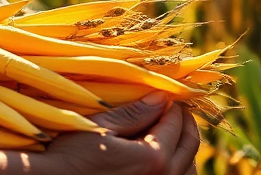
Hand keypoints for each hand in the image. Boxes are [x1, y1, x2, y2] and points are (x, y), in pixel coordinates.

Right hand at [35, 93, 200, 174]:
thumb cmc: (71, 157)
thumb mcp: (100, 128)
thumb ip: (134, 114)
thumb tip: (161, 97)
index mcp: (153, 158)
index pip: (175, 123)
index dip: (173, 104)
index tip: (166, 93)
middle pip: (189, 145)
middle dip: (184, 122)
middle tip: (173, 108)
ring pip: (188, 169)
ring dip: (184, 147)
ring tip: (172, 132)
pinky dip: (178, 168)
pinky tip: (164, 158)